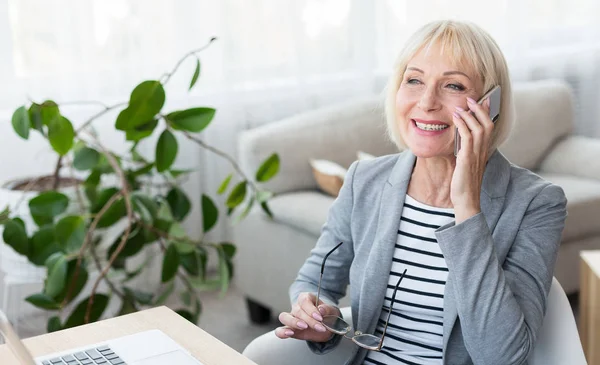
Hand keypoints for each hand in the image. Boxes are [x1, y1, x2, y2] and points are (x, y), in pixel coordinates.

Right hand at [275, 292, 340, 341]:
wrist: (327, 327)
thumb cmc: (327, 316)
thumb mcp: (332, 311)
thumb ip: (327, 309)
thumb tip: (321, 309)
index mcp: (306, 298)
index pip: (304, 301)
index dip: (311, 309)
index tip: (320, 317)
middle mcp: (297, 307)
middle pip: (297, 310)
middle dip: (309, 320)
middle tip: (319, 327)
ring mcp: (291, 318)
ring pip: (284, 317)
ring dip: (293, 322)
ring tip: (304, 327)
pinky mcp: (289, 329)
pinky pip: (279, 330)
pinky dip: (282, 332)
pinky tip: (289, 334)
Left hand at [451, 97, 493, 222]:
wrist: (466, 201)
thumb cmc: (464, 184)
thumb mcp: (465, 164)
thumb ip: (465, 151)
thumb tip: (459, 138)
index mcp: (483, 152)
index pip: (489, 128)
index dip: (487, 113)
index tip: (484, 100)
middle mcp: (482, 152)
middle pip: (487, 124)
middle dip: (480, 109)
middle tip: (472, 98)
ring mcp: (476, 155)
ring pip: (479, 128)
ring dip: (470, 115)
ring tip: (462, 105)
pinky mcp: (467, 159)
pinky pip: (467, 138)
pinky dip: (463, 125)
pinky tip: (456, 118)